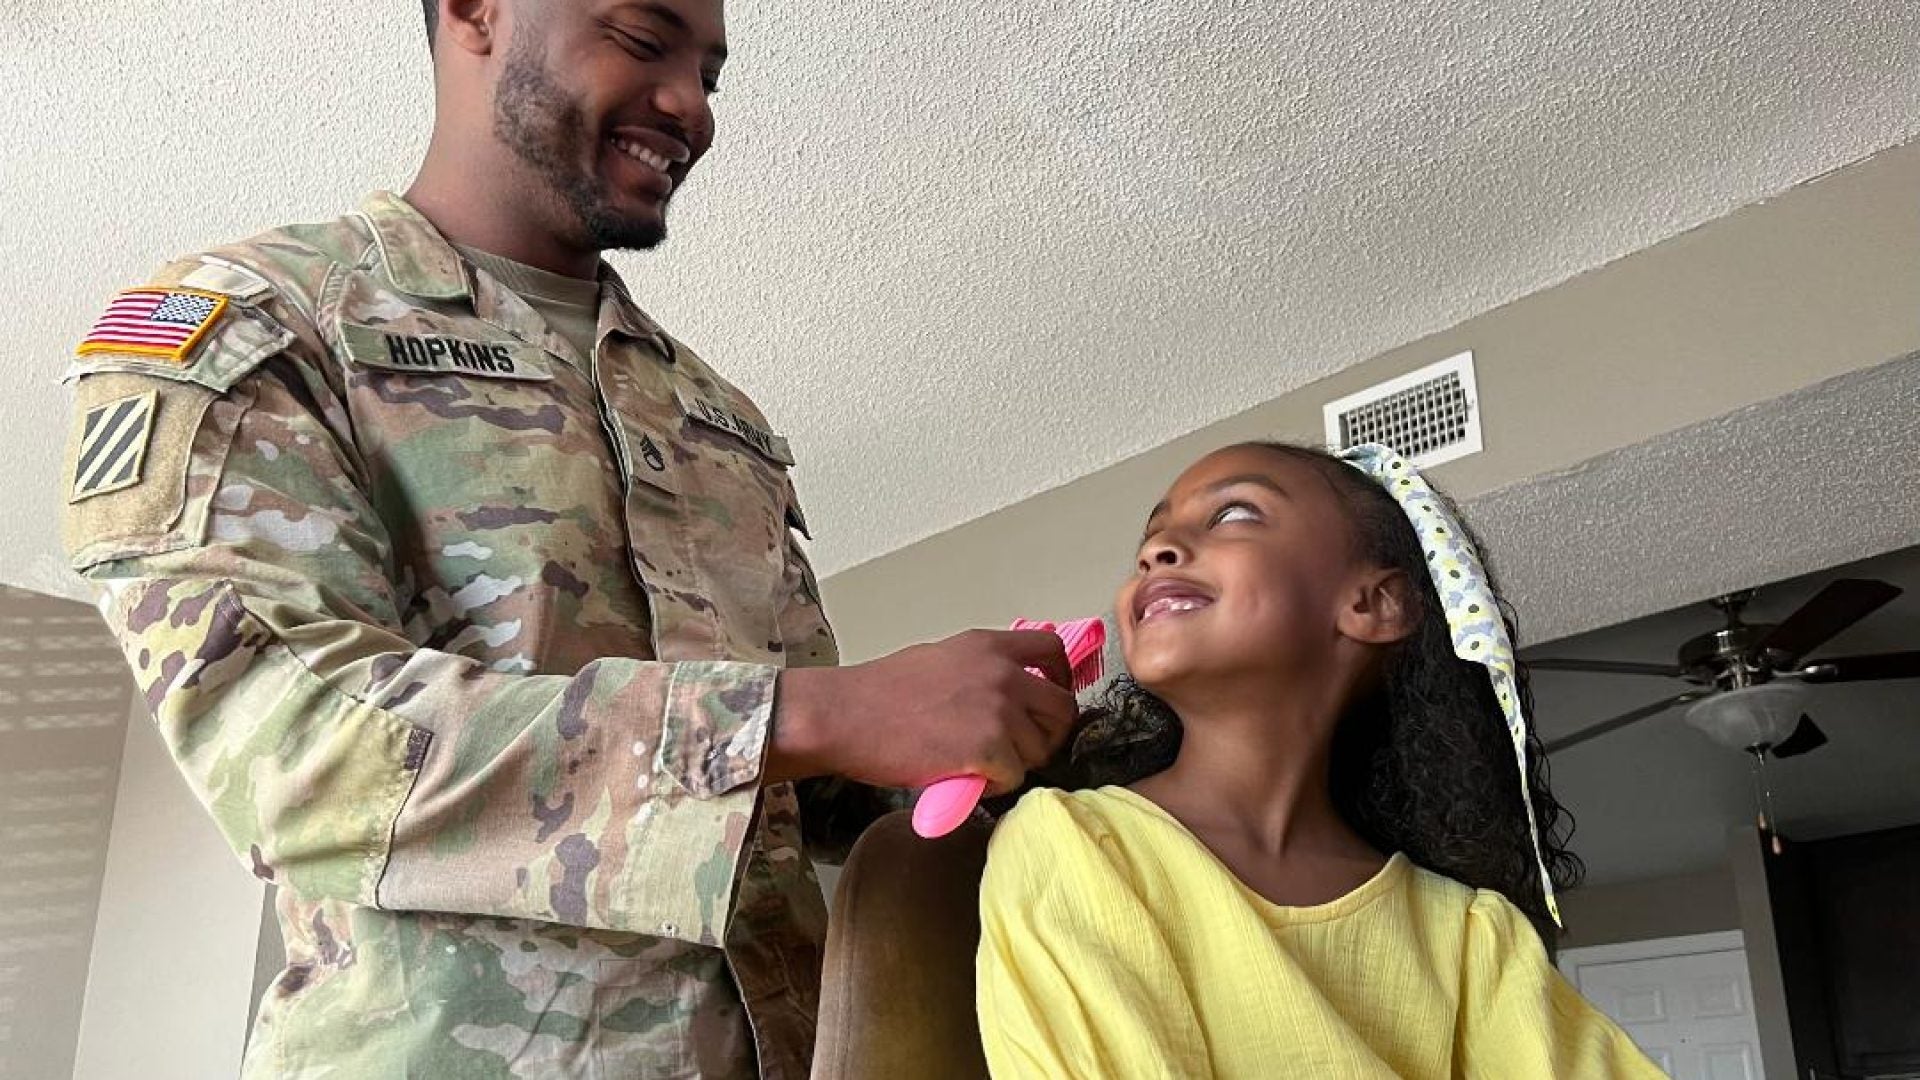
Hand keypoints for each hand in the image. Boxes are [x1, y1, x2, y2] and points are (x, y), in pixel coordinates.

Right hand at [769, 629, 1076, 794]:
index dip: (1060, 680)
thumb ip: (980, 670)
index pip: (1052, 650)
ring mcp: (999, 712)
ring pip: (1039, 750)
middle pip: (1061, 709)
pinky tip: (966, 779)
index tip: (1047, 702)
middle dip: (1047, 735)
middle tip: (1019, 751)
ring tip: (978, 766)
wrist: (845, 716)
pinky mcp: (989, 750)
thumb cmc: (879, 693)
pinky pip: (1015, 778)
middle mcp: (1002, 674)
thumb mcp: (940, 659)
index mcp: (989, 647)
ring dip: (1015, 764)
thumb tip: (1005, 695)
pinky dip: (995, 787)